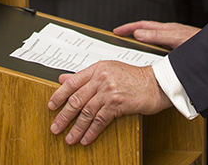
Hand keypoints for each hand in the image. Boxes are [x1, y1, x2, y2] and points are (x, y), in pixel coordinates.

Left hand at [48, 61, 170, 144]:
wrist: (156, 83)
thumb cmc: (134, 78)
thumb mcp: (108, 70)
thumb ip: (86, 76)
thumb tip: (63, 79)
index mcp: (97, 68)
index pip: (72, 82)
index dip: (59, 95)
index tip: (51, 106)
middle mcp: (101, 78)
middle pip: (76, 99)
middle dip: (64, 116)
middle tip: (56, 127)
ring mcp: (109, 91)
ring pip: (86, 112)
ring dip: (76, 128)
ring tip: (69, 138)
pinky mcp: (117, 103)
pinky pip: (100, 120)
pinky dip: (91, 131)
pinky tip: (86, 138)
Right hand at [114, 21, 199, 49]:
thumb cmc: (199, 42)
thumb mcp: (176, 39)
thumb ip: (157, 36)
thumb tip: (139, 34)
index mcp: (167, 29)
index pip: (142, 25)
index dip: (128, 28)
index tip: (116, 31)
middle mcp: (169, 34)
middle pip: (145, 31)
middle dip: (131, 34)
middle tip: (119, 38)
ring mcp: (173, 41)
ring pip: (152, 41)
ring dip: (141, 44)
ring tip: (131, 50)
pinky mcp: (177, 50)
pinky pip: (159, 49)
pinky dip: (151, 52)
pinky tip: (150, 61)